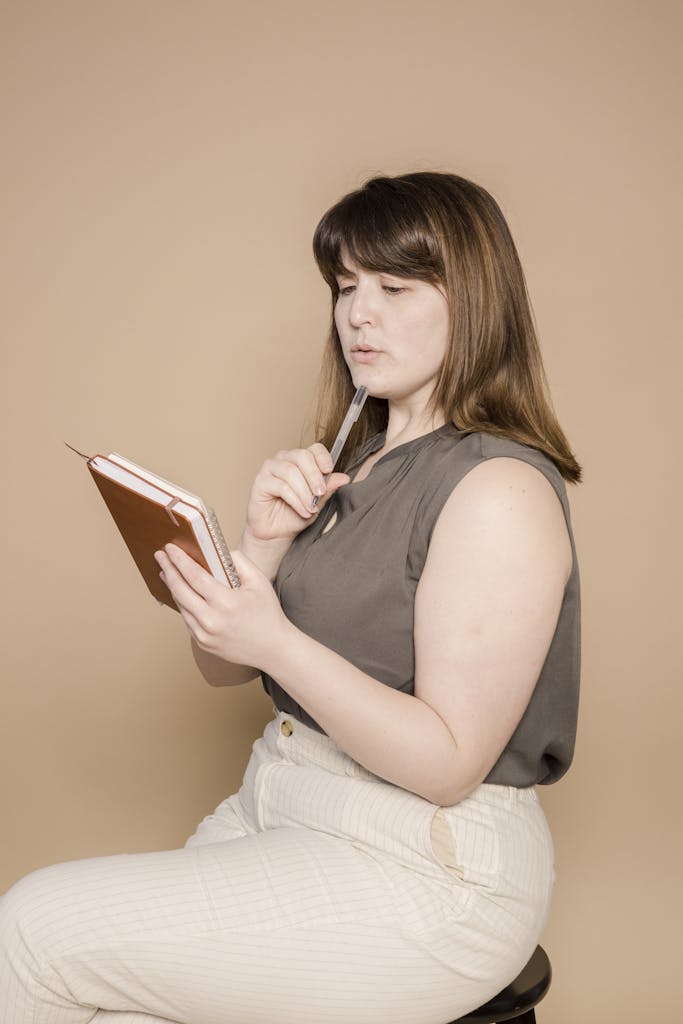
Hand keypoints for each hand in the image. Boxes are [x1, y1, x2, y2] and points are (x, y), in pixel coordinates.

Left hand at [154, 543, 290, 671]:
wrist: (273, 648)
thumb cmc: (268, 613)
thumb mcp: (259, 582)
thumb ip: (240, 562)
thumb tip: (219, 551)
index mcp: (226, 603)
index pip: (194, 576)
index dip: (179, 560)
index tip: (169, 548)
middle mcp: (211, 620)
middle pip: (180, 590)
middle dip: (168, 570)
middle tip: (160, 556)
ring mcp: (204, 635)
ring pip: (181, 605)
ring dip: (171, 586)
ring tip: (166, 572)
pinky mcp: (202, 643)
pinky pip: (187, 619)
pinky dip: (182, 603)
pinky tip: (181, 593)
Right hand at [244, 443, 349, 545]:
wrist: (277, 533)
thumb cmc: (295, 515)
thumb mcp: (318, 502)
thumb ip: (328, 489)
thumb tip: (344, 478)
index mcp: (300, 460)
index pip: (314, 449)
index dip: (323, 457)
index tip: (329, 470)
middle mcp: (284, 460)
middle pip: (302, 456)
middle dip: (314, 476)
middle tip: (320, 493)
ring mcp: (270, 469)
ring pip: (291, 472)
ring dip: (304, 493)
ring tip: (311, 508)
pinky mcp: (260, 481)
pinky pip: (281, 486)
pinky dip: (295, 500)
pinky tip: (302, 511)